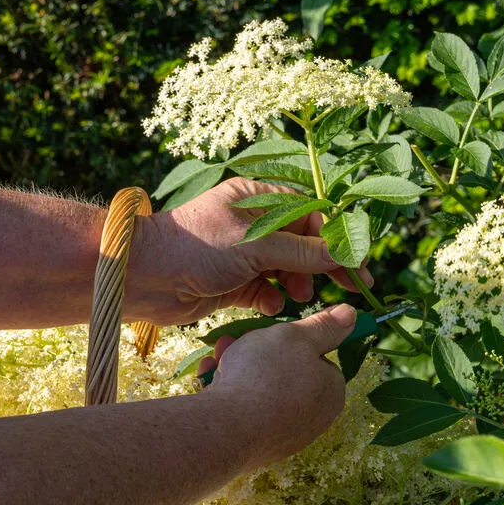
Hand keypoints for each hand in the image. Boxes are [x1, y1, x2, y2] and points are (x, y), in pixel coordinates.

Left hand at [124, 178, 371, 325]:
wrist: (145, 277)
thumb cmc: (196, 247)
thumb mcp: (256, 244)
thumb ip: (302, 252)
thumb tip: (343, 256)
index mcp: (258, 198)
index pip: (311, 213)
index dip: (336, 238)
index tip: (358, 264)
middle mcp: (253, 224)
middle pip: (303, 243)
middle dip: (323, 265)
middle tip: (351, 288)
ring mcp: (243, 254)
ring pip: (287, 270)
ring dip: (297, 284)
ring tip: (296, 295)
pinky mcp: (233, 283)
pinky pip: (265, 291)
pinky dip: (272, 300)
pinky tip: (271, 306)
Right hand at [198, 304, 355, 467]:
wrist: (225, 428)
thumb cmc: (265, 376)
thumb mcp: (297, 336)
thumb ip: (324, 326)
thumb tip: (350, 314)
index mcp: (331, 393)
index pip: (317, 359)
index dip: (291, 342)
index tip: (271, 333)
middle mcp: (312, 419)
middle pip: (286, 373)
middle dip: (258, 353)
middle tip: (238, 342)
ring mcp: (283, 436)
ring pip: (259, 390)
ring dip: (237, 367)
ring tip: (220, 357)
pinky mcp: (254, 446)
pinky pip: (243, 411)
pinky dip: (228, 392)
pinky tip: (212, 380)